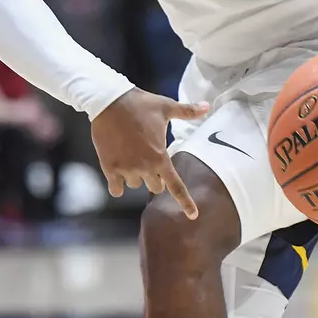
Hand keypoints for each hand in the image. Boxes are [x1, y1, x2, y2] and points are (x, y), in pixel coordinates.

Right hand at [90, 89, 208, 218]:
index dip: (186, 202)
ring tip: (131, 155)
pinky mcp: (109, 168)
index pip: (176, 186)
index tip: (193, 215)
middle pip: (155, 186)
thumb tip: (208, 106)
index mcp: (160, 156)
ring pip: (134, 185)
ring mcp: (126, 169)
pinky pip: (116, 189)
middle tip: (149, 159)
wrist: (109, 101)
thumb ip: (187, 111)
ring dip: (135, 176)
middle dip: (155, 176)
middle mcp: (144, 167)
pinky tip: (118, 172)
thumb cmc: (140, 103)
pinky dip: (118, 184)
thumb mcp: (166, 107)